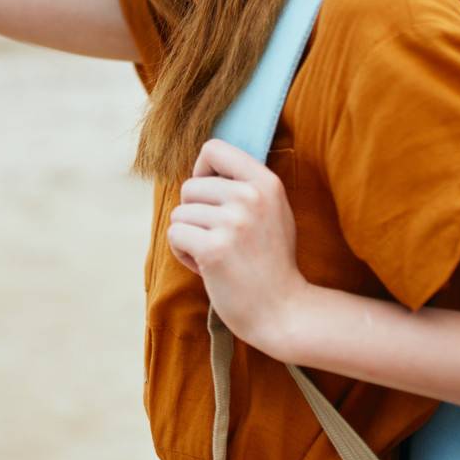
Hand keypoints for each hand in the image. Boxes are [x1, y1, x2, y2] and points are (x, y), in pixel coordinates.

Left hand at [167, 138, 312, 350]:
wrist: (284, 310)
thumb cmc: (271, 262)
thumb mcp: (273, 211)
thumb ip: (246, 186)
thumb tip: (203, 166)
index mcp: (266, 182)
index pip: (214, 148)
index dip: (202, 171)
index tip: (210, 196)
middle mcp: (250, 197)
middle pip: (189, 187)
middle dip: (194, 215)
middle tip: (219, 239)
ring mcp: (233, 223)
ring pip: (179, 214)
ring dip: (189, 237)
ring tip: (216, 255)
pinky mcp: (214, 249)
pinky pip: (174, 235)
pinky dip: (183, 253)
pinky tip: (206, 267)